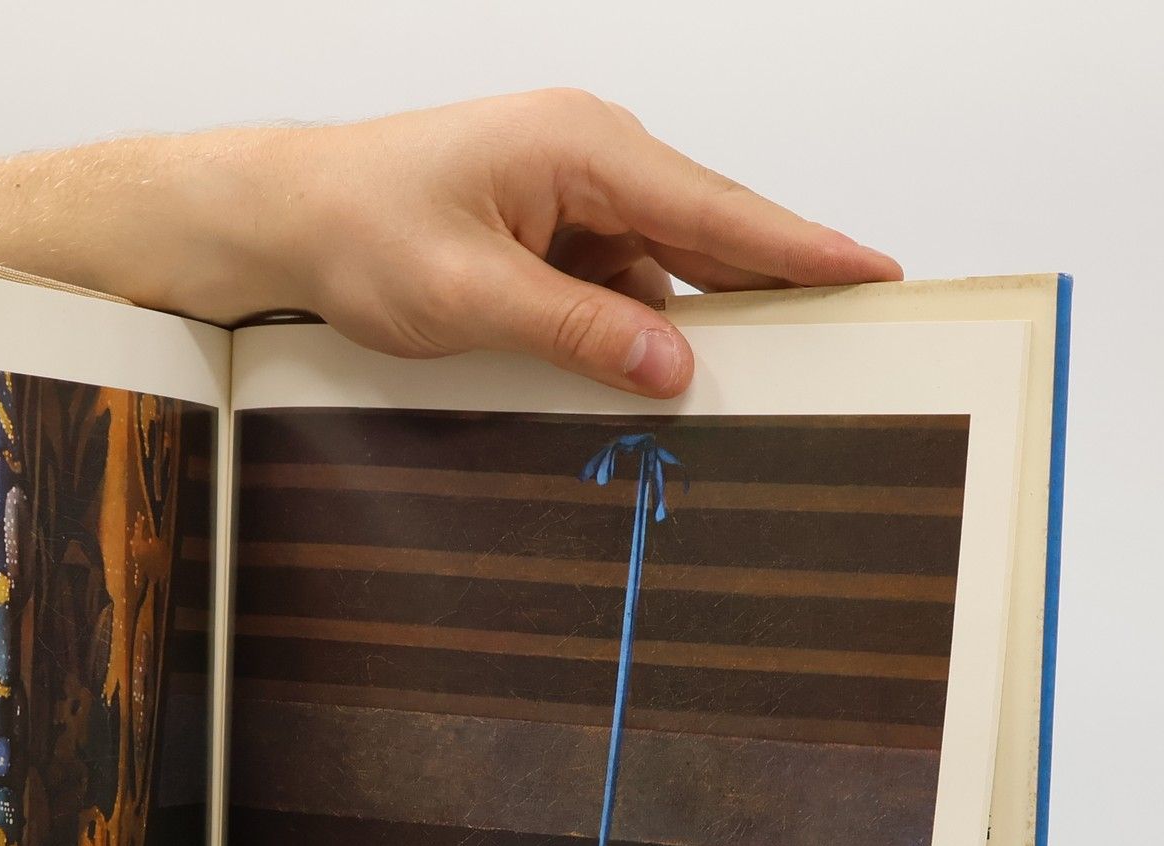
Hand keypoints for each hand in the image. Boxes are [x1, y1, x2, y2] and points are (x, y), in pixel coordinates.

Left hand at [176, 91, 900, 395]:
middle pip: (706, 233)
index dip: (800, 249)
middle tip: (847, 336)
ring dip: (688, 324)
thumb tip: (672, 365)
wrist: (288, 218)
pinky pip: (616, 285)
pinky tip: (649, 376)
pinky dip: (633, 330)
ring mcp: (571, 196)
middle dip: (771, 288)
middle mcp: (590, 158)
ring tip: (750, 381)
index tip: (875, 275)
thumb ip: (577, 332)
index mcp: (582, 147)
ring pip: (662, 268)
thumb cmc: (361, 229)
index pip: (716, 208)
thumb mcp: (471, 295)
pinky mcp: (549, 233)